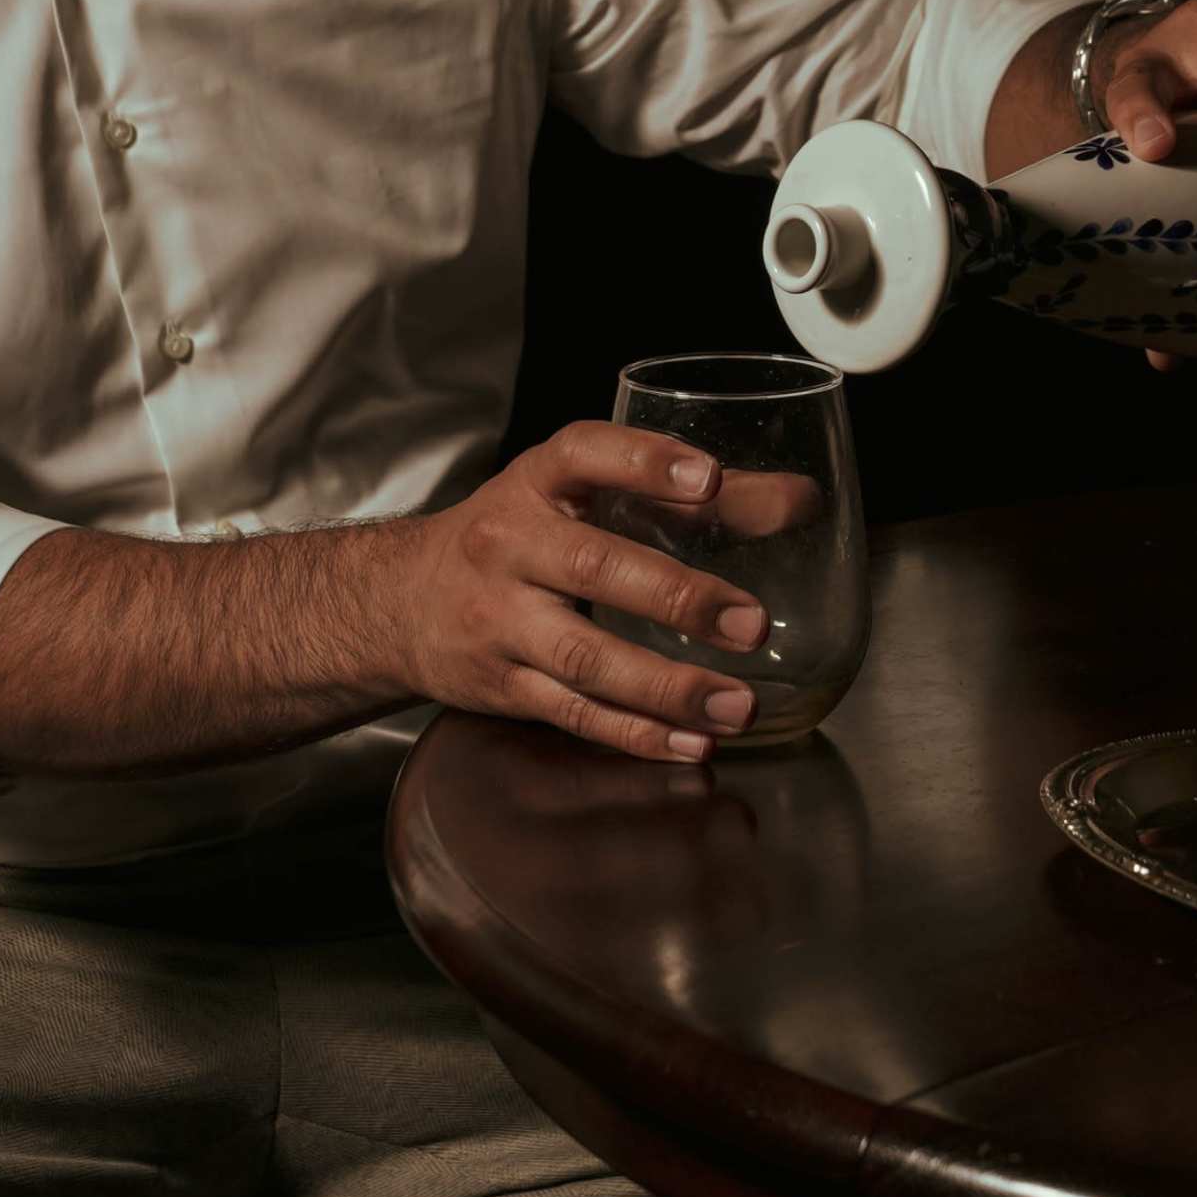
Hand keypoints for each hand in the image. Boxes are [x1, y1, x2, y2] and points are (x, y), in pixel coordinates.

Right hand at [388, 424, 769, 762]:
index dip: (644, 462)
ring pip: (584, 656)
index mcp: (534, 484)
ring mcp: (500, 622)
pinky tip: (690, 741)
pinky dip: (635, 733)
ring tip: (737, 703)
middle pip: (592, 568)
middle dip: (675, 597)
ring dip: (666, 686)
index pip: (584, 455)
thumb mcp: (580, 498)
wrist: (396, 601)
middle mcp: (509, 546)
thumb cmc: (514, 537)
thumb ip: (690, 498)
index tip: (708, 478)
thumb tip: (799, 500)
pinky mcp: (501, 686)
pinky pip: (573, 713)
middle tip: (748, 621)